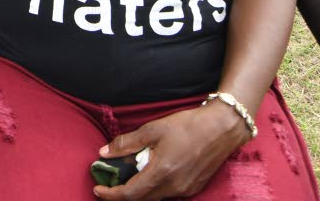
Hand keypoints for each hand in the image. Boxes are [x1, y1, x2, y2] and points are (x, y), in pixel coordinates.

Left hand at [93, 104, 250, 199]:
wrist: (222, 128)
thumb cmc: (188, 126)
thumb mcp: (152, 130)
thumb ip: (127, 143)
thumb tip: (104, 152)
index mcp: (161, 173)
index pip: (130, 194)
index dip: (111, 194)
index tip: (97, 189)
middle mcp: (174, 187)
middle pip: (141, 200)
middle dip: (122, 195)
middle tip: (108, 184)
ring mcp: (185, 190)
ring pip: (155, 198)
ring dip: (138, 192)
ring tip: (127, 177)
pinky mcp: (194, 188)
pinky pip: (168, 194)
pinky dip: (153, 189)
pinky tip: (148, 175)